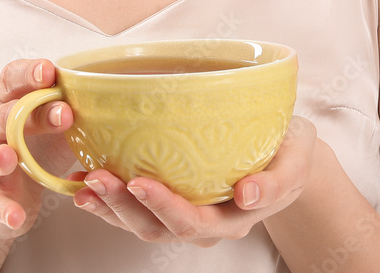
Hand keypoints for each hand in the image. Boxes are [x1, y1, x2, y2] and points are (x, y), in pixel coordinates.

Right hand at [0, 58, 75, 242]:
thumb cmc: (30, 149)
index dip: (28, 73)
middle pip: (4, 114)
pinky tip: (16, 215)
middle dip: (32, 113)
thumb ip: (65, 109)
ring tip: (10, 159)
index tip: (49, 71)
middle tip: (64, 115)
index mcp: (5, 101)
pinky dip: (4, 210)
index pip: (10, 78)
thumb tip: (103, 95)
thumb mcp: (50, 126)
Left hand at [70, 115, 317, 246]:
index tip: (139, 181)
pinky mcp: (174, 198)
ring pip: (142, 223)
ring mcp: (188, 213)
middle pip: (159, 227)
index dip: (163, 206)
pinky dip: (109, 199)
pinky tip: (84, 182)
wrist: (289, 152)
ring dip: (109, 207)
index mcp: (235, 217)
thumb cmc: (291, 151)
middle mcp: (207, 223)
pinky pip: (137, 208)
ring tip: (82, 184)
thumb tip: (249, 195)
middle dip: (123, 206)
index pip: (193, 221)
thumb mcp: (297, 161)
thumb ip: (277, 181)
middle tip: (96, 177)